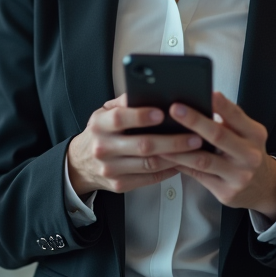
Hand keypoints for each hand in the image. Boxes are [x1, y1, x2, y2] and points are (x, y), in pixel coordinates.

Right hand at [66, 94, 203, 196]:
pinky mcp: (119, 184)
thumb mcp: (104, 112)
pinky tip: (182, 161)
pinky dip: (169, 170)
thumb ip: (124, 103)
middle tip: (195, 136)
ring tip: (195, 149)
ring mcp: (111, 169)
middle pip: (142, 145)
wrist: (80, 163)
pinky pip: (149, 178)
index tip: (163, 112)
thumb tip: (150, 91)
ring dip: (176, 157)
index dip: (142, 116)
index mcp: (99, 125)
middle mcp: (103, 147)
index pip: (120, 118)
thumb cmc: (100, 132)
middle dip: (172, 141)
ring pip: (149, 164)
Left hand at [160, 92, 275, 219]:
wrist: (264, 187)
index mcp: (254, 135)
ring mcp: (239, 176)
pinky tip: (167, 157)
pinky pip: (198, 175)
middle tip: (175, 109)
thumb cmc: (247, 152)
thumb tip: (200, 101)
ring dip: (179, 149)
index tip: (207, 93)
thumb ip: (229, 120)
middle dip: (195, 121)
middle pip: (219, 136)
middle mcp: (250, 155)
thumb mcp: (247, 134)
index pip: (237, 116)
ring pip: (203, 160)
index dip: (221, 105)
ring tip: (161, 139)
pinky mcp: (226, 192)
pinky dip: (181, 164)